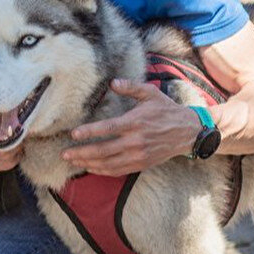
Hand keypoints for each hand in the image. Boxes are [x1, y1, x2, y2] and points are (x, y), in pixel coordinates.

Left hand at [61, 79, 202, 176]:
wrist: (187, 132)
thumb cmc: (166, 110)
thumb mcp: (151, 93)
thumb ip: (131, 87)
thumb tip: (112, 83)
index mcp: (135, 122)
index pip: (108, 128)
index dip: (90, 132)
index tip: (74, 134)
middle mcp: (135, 141)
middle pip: (103, 150)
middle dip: (82, 152)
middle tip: (65, 153)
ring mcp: (138, 155)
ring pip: (108, 163)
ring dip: (88, 163)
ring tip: (73, 161)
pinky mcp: (141, 164)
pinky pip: (118, 171)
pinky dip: (102, 171)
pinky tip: (91, 168)